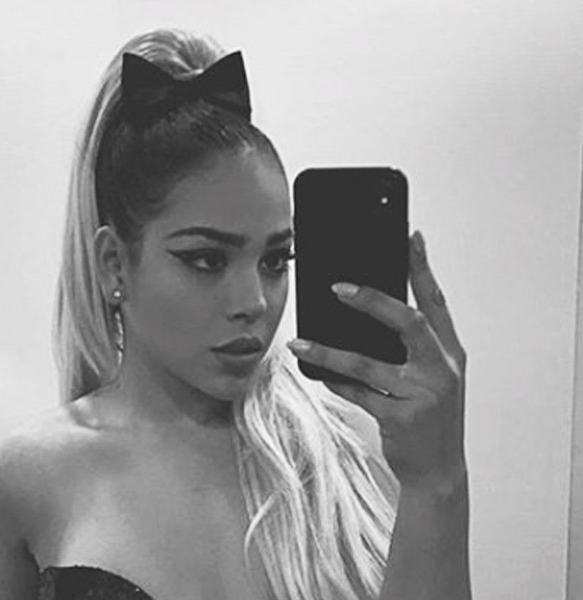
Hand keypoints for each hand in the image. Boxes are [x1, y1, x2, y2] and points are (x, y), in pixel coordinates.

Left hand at [287, 231, 467, 493]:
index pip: (436, 301)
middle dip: (372, 300)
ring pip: (367, 364)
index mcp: (450, 352)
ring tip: (299, 343)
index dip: (422, 267)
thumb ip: (407, 347)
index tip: (410, 235)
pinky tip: (314, 374)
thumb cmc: (427, 416)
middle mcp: (442, 369)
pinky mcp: (402, 419)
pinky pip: (357, 395)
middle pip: (408, 322)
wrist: (438, 471)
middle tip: (336, 286)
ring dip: (328, 353)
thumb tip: (362, 312)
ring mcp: (424, 395)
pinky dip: (333, 383)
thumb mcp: (429, 378)